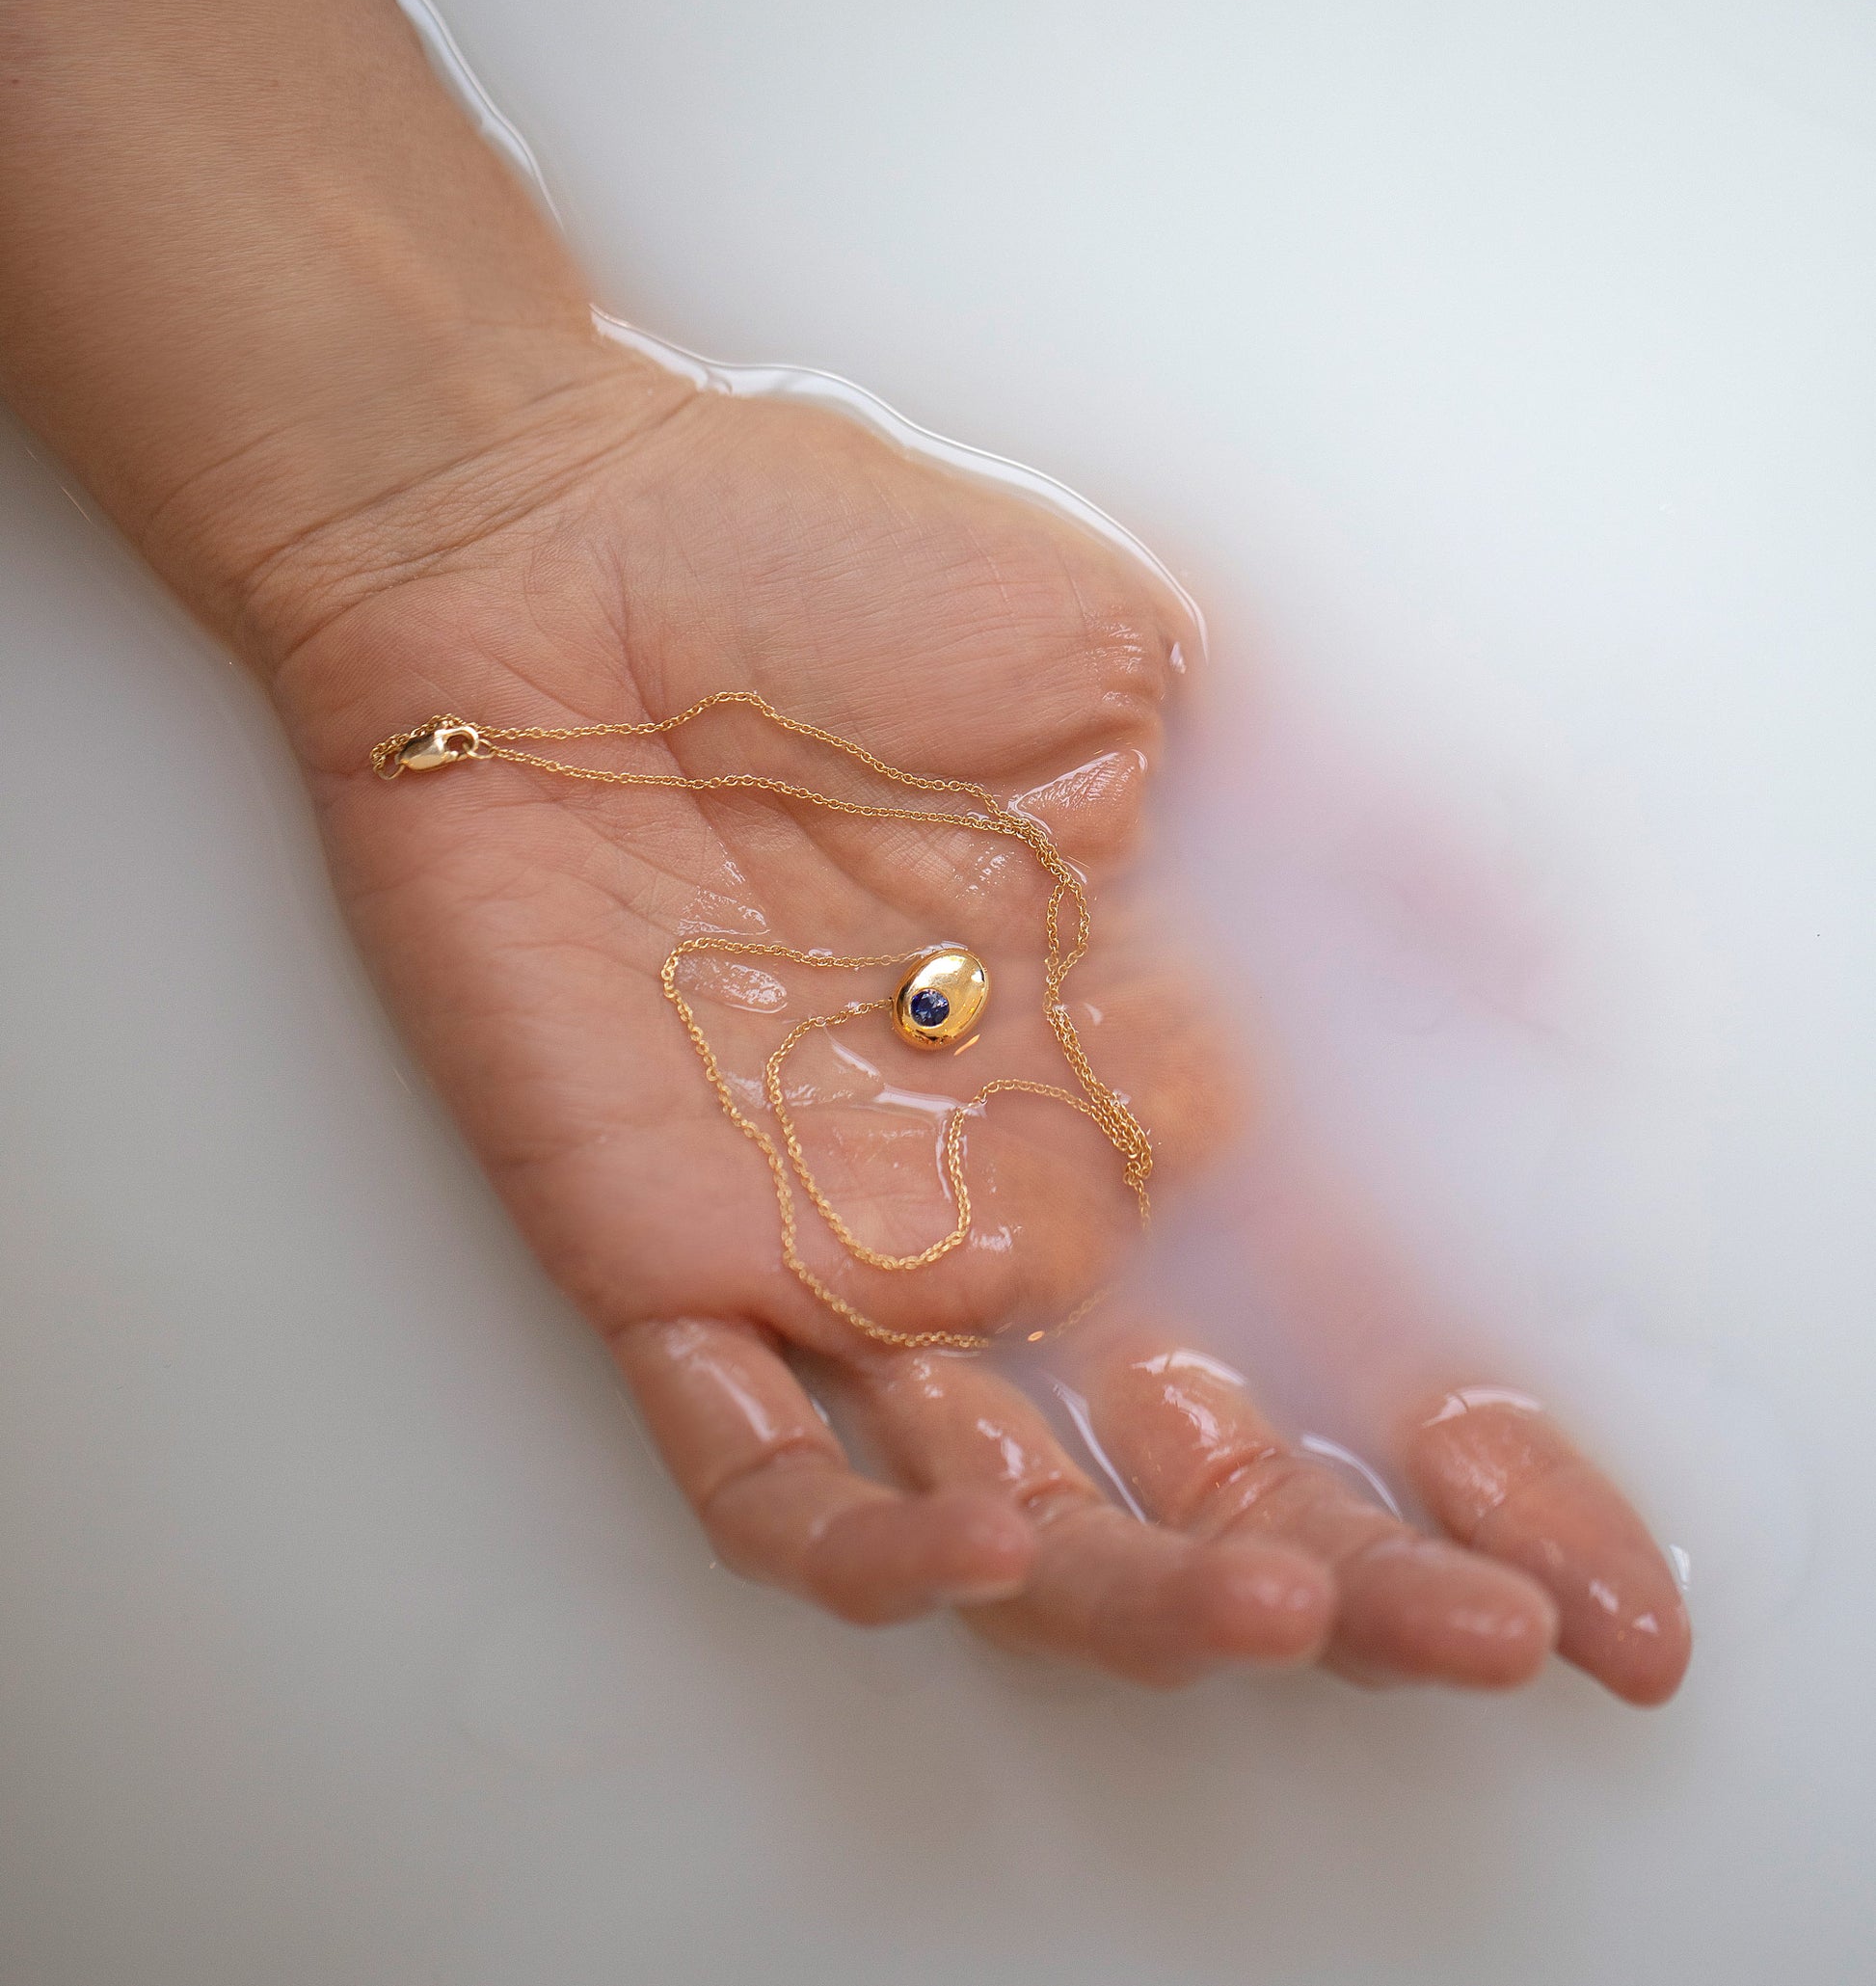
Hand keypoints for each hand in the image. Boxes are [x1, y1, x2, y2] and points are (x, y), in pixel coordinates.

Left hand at [259, 357, 1691, 1701]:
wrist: (546, 543)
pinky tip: (986, 1531)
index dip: (1477, 1463)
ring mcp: (842, 1244)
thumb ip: (1327, 814)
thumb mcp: (1137, 663)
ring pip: (1011, 1504)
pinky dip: (870, 1537)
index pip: (1342, 1310)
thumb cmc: (827, 564)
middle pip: (1197, 1454)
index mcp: (1141, 1061)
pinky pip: (761, 1473)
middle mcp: (1012, 1183)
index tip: (1601, 1584)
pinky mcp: (664, 1262)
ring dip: (1144, 1585)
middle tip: (1472, 1627)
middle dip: (1352, 1569)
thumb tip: (1552, 961)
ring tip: (1276, 1597)